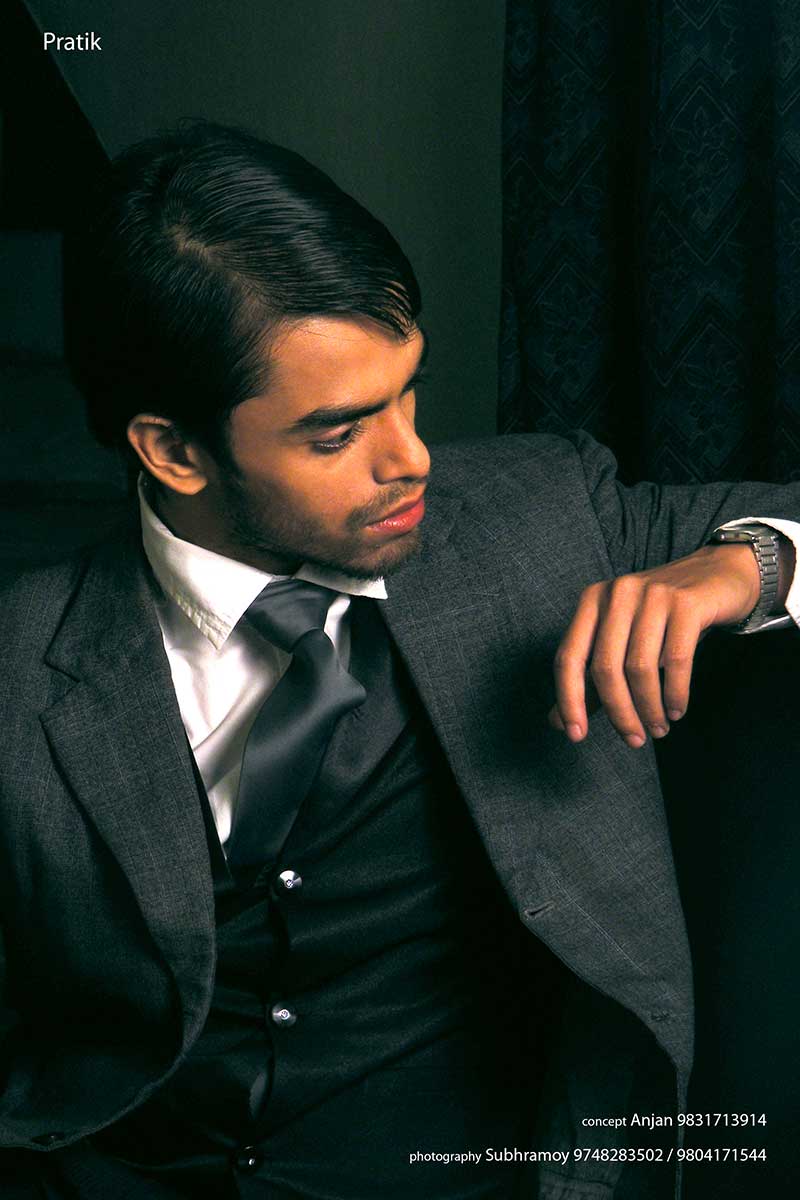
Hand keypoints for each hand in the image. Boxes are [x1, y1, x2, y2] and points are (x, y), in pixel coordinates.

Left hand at [548, 544, 762, 747]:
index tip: (576, 735)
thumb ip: (591, 680)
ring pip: (640, 667)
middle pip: (605, 667)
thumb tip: (557, 723)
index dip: (568, 700)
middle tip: (635, 740)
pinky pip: (676, 659)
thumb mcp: (624, 641)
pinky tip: (677, 710)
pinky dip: (675, 692)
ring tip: (658, 729)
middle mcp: (617, 593)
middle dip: (619, 712)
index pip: (569, 658)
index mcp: (592, 601)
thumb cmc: (664, 617)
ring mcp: (652, 594)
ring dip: (649, 708)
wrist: (720, 575)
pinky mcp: (686, 603)